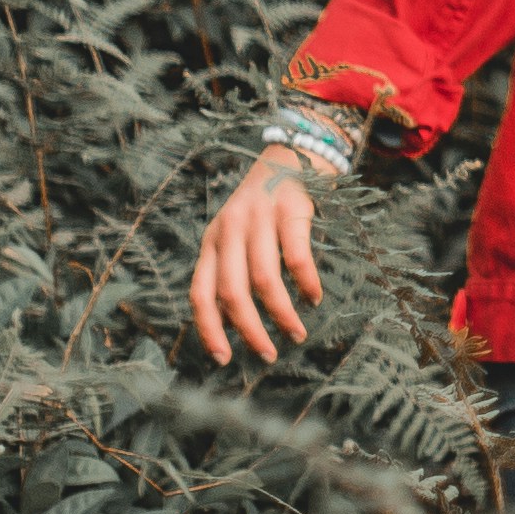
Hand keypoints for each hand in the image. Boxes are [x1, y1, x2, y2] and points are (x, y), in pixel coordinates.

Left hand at [189, 145, 328, 361]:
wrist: (290, 154)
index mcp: (211, 241)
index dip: (208, 330)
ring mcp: (259, 218)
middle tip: (268, 355)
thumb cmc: (263, 206)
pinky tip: (314, 297)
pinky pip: (296, 257)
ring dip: (282, 314)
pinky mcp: (291, 209)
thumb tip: (231, 324)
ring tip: (297, 333)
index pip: (200, 293)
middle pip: (232, 292)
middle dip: (249, 331)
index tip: (223, 359)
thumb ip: (228, 268)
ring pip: (264, 280)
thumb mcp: (234, 234)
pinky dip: (306, 284)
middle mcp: (229, 230)